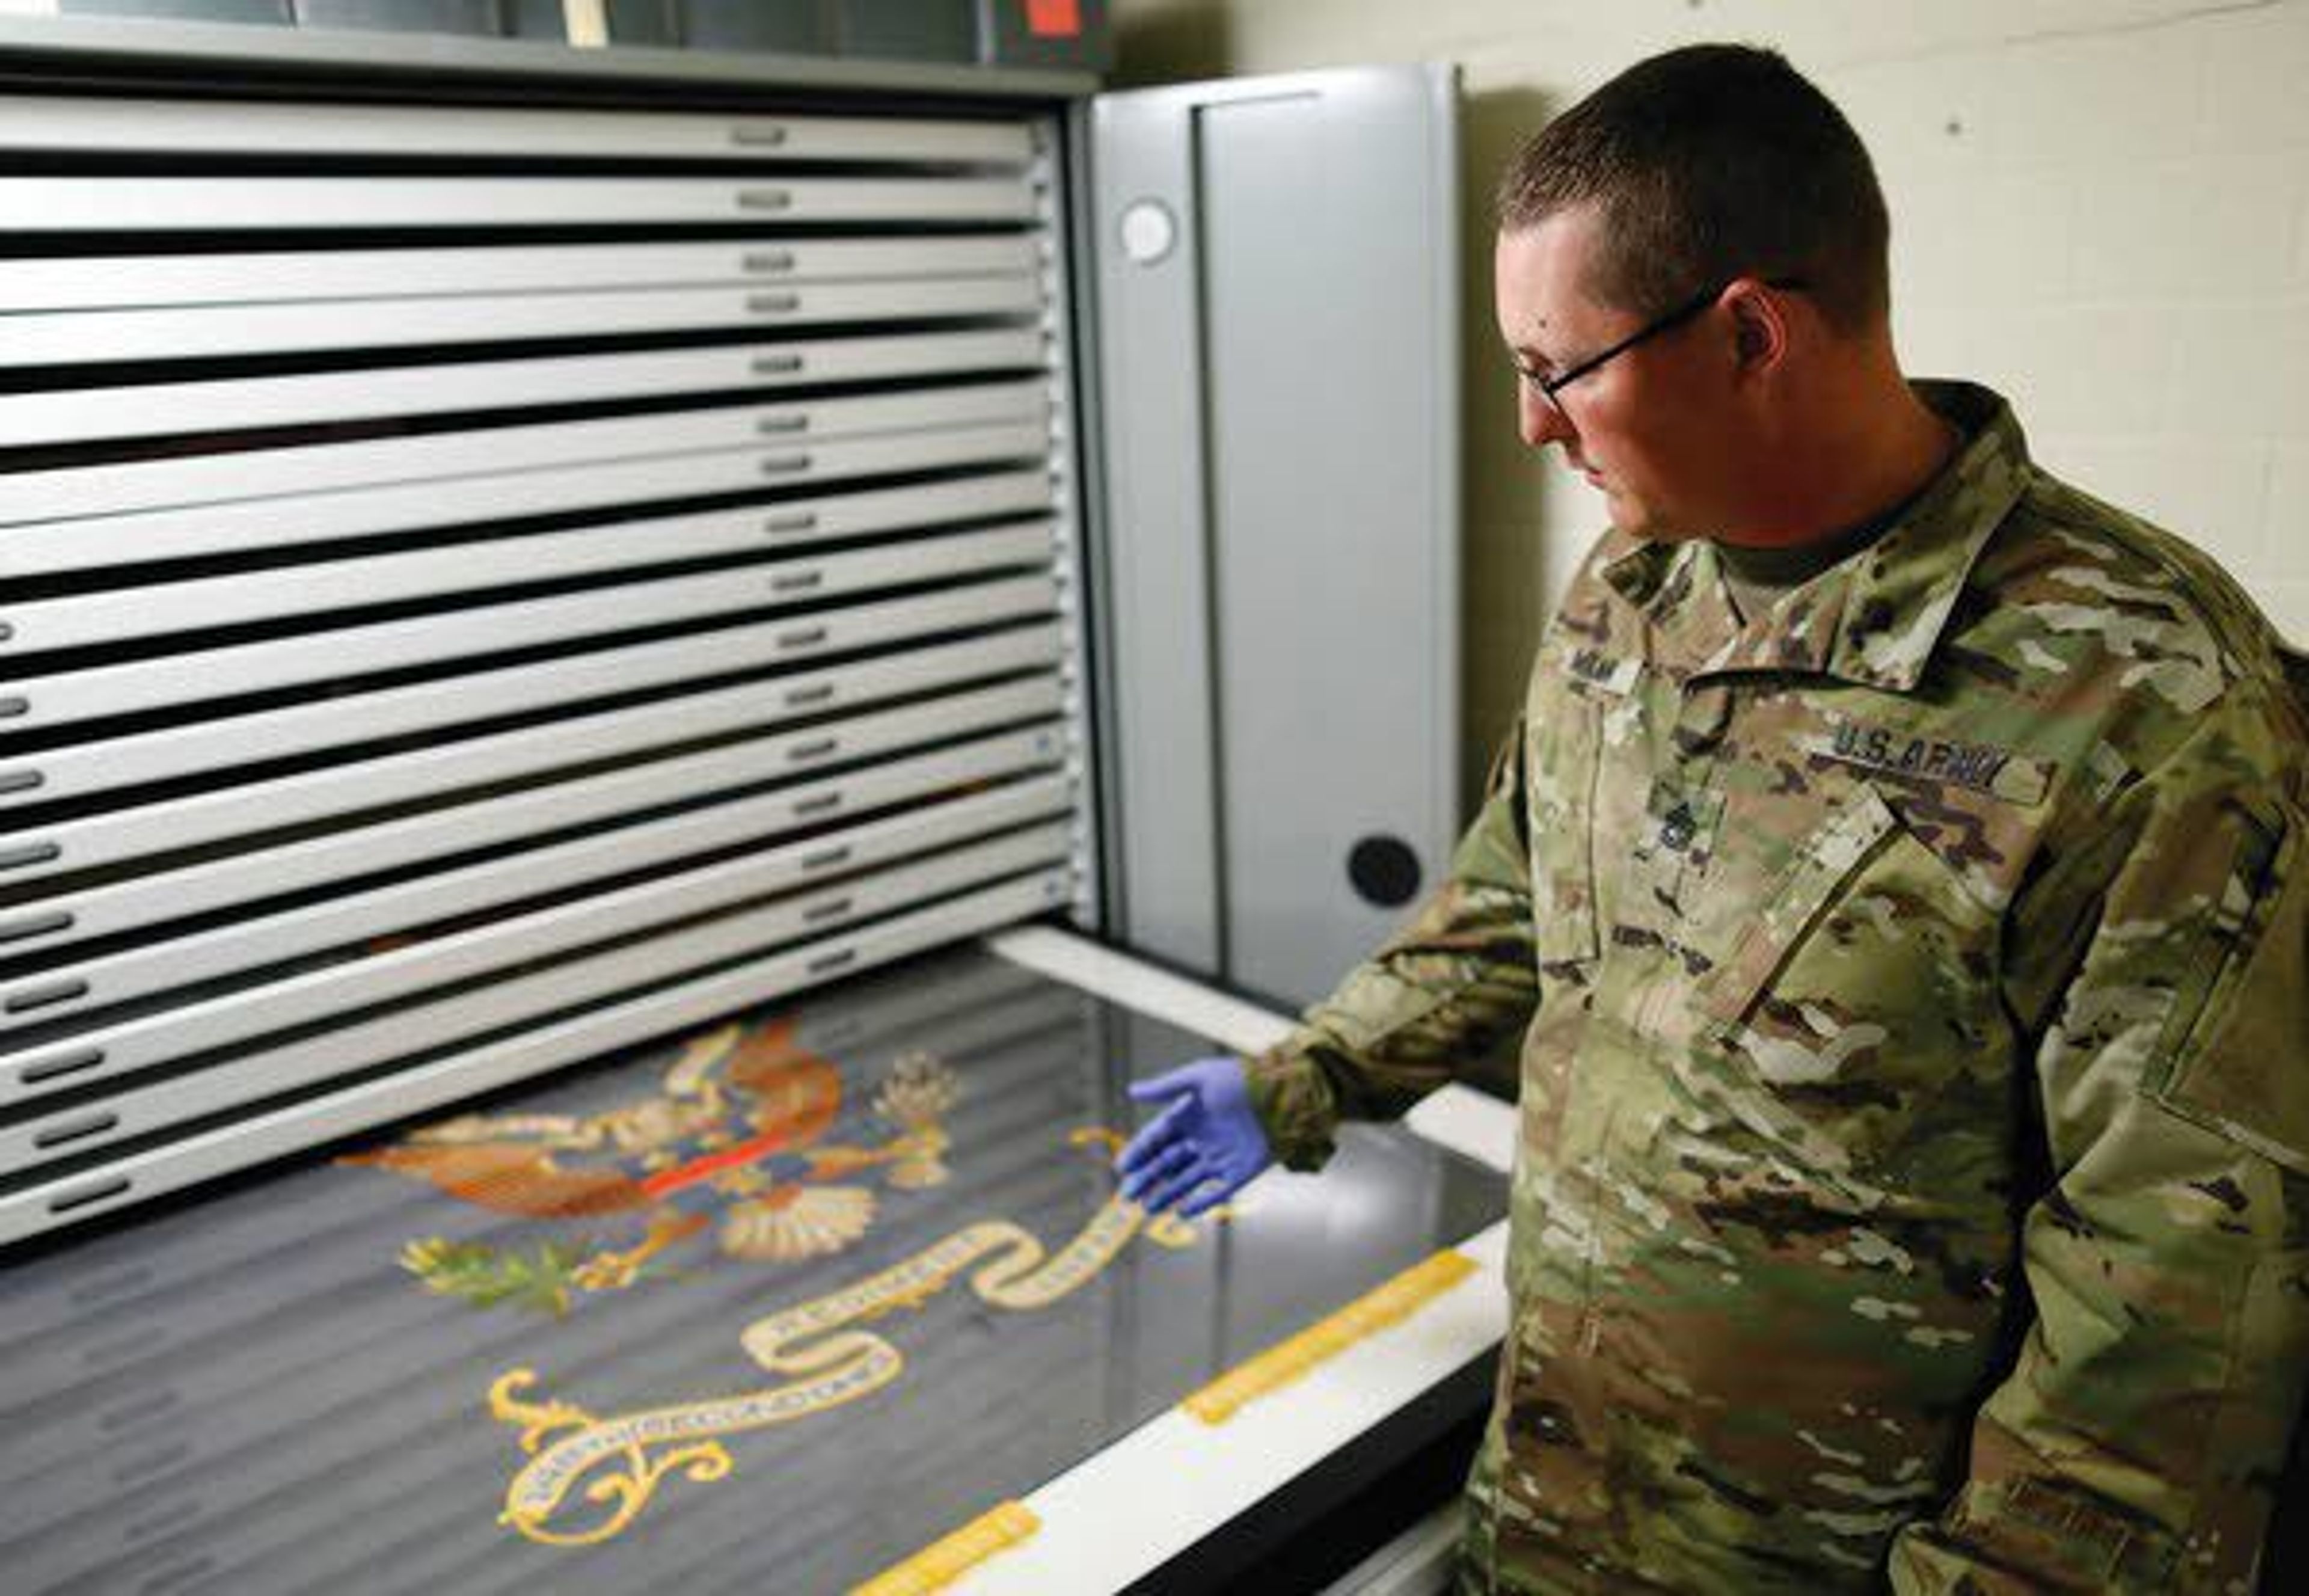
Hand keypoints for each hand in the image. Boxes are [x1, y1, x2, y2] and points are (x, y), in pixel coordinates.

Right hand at [1115, 1056, 1271, 1217]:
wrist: (1286, 1093)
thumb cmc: (1243, 1079)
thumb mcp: (1200, 1077)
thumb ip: (1166, 1088)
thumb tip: (1131, 1091)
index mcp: (1190, 1115)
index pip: (1157, 1138)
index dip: (1139, 1152)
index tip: (1122, 1167)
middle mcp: (1202, 1138)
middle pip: (1167, 1163)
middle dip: (1147, 1179)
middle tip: (1127, 1195)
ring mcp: (1221, 1156)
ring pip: (1187, 1180)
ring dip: (1167, 1193)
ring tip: (1148, 1208)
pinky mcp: (1242, 1171)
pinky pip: (1217, 1191)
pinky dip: (1200, 1202)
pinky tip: (1181, 1211)